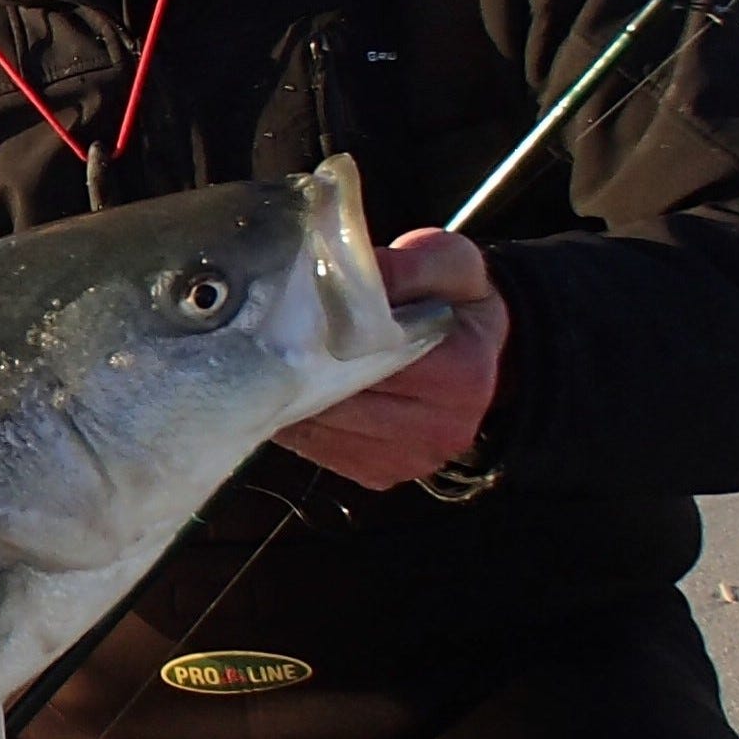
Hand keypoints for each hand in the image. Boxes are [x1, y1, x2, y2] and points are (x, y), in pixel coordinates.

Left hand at [274, 228, 509, 489]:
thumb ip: (409, 266)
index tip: (292, 319)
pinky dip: (299, 421)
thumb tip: (354, 274)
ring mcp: (410, 461)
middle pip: (343, 403)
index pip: (377, 361)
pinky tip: (288, 390)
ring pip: (324, 432)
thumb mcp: (446, 263)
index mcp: (463, 374)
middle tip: (263, 341)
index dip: (329, 340)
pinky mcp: (380, 475)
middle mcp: (441, 429)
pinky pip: (321, 451)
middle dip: (299, 372)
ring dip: (291, 399)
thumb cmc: (454, 301)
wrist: (474, 349)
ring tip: (269, 364)